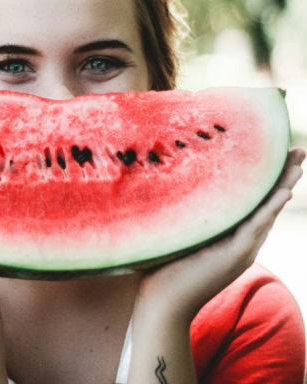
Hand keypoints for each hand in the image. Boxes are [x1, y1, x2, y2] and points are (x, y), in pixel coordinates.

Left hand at [135, 147, 304, 324]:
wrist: (163, 304)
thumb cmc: (164, 268)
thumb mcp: (181, 233)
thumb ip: (188, 214)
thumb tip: (173, 179)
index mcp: (231, 235)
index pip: (255, 201)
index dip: (267, 178)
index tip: (277, 153)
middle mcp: (242, 241)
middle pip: (268, 202)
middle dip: (284, 175)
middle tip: (299, 150)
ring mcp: (241, 249)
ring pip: (268, 211)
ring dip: (284, 185)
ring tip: (298, 162)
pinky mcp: (235, 256)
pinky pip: (256, 227)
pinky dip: (270, 208)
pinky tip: (284, 191)